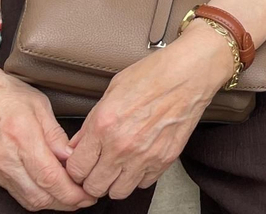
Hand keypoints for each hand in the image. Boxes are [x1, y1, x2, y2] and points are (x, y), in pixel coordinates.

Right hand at [0, 52, 95, 210]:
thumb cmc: (2, 92)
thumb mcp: (39, 104)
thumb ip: (55, 134)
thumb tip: (71, 156)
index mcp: (22, 138)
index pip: (50, 178)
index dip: (72, 192)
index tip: (87, 194)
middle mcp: (6, 159)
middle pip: (40, 196)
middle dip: (66, 202)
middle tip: (84, 198)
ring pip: (27, 199)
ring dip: (51, 202)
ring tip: (70, 196)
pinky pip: (15, 192)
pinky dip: (35, 196)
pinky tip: (48, 189)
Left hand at [64, 21, 233, 199]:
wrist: (190, 73)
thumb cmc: (154, 74)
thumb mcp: (112, 90)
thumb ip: (91, 122)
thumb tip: (77, 144)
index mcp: (103, 125)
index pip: (76, 168)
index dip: (75, 168)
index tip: (81, 164)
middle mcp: (121, 146)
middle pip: (94, 187)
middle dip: (91, 179)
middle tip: (97, 169)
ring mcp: (144, 156)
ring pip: (118, 192)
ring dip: (114, 183)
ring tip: (118, 168)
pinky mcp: (164, 159)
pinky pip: (143, 183)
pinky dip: (138, 177)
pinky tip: (139, 161)